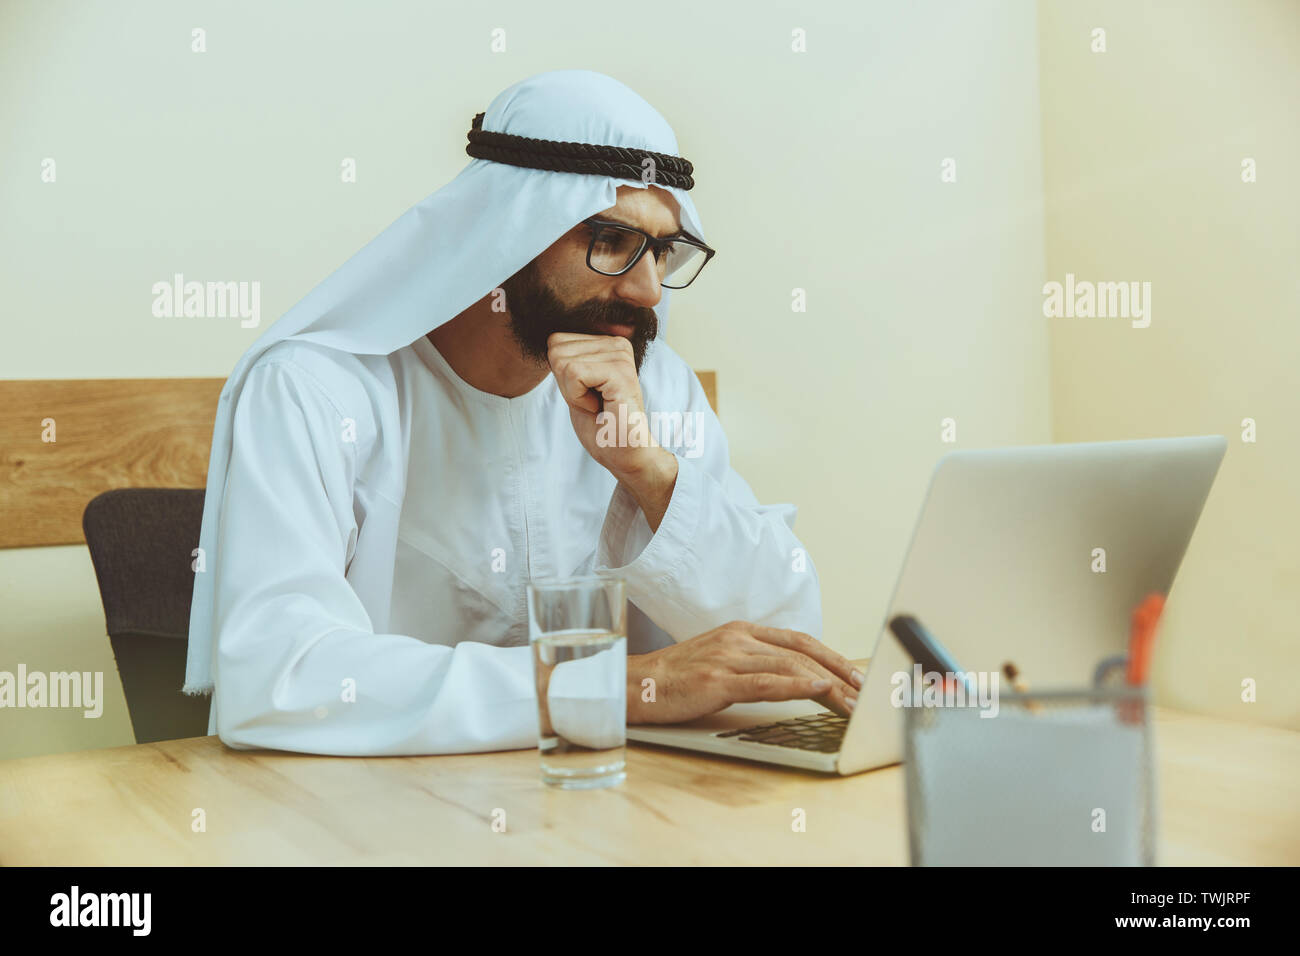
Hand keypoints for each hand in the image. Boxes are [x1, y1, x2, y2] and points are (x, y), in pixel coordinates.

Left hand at [547, 331, 676, 528]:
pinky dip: (578, 398)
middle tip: (592, 402)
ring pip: (563, 362)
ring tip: (598, 405)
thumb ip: (566, 360)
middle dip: (565, 384)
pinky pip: (573, 373)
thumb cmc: (601, 425)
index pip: (555, 341)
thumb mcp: (574, 385)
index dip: (561, 375)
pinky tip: (600, 407)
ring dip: (573, 393)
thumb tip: (550, 339)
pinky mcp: (620, 372)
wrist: (623, 453)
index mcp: (607, 342)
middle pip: (556, 349)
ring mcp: (620, 355)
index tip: (585, 393)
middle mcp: (617, 343)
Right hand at [625, 621, 865, 724]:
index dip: (833, 656)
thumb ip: (749, 664)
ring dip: (830, 686)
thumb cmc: (672, 680)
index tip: (856, 675)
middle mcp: (738, 638)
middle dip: (841, 672)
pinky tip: (821, 691)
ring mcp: (728, 657)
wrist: (631, 685)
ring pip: (792, 666)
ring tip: (854, 702)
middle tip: (867, 692)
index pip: (799, 640)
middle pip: (803, 652)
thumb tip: (787, 679)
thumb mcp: (716, 662)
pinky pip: (767, 682)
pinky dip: (799, 685)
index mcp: (740, 631)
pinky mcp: (718, 680)